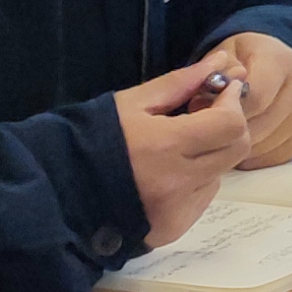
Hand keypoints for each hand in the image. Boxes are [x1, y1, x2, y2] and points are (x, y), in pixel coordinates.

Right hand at [109, 63, 261, 247]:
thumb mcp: (132, 103)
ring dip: (211, 154)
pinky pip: (202, 197)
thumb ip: (181, 83)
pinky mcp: (173, 229)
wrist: (55, 193)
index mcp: (165, 146)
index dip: (232, 101)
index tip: (222, 90)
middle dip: (229, 125)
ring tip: (175, 148)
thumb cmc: (91, 140)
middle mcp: (178, 183)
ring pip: (220, 172)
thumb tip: (223, 61)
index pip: (230, 123)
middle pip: (237, 148)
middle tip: (205, 114)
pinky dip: (195, 181)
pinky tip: (165, 175)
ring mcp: (177, 211)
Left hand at [202, 29, 291, 166]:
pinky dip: (252, 156)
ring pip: (264, 145)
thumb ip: (215, 73)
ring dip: (238, 146)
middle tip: (210, 127)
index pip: (256, 98)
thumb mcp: (225, 54)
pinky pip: (273, 157)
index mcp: (281, 61)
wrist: (276, 65)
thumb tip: (209, 97)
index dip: (227, 109)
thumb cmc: (243, 59)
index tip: (208, 110)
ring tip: (222, 134)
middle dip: (228, 131)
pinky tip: (239, 143)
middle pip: (260, 125)